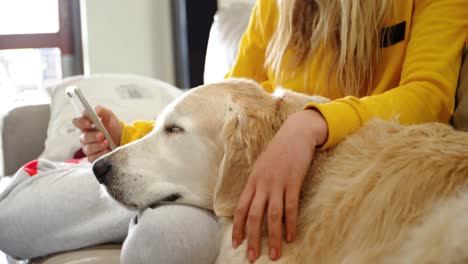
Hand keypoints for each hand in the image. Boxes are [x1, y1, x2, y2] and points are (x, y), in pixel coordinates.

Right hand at [72, 105, 121, 161]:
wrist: (123, 140)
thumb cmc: (114, 129)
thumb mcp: (111, 118)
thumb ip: (103, 112)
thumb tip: (96, 109)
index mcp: (87, 126)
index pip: (77, 122)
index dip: (81, 123)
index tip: (89, 123)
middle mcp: (86, 137)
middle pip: (83, 137)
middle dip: (93, 136)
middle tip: (102, 135)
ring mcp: (89, 148)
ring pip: (87, 148)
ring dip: (98, 145)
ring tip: (107, 143)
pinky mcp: (93, 157)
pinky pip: (92, 157)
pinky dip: (100, 154)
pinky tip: (107, 151)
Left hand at [231, 109, 327, 261]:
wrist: (295, 134)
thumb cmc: (279, 152)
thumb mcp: (262, 167)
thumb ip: (257, 185)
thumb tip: (253, 203)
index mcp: (252, 181)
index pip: (240, 209)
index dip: (237, 228)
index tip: (236, 243)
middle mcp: (262, 184)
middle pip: (254, 216)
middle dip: (252, 238)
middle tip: (251, 257)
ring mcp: (278, 183)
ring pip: (272, 215)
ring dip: (272, 237)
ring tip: (273, 254)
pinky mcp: (293, 181)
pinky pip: (291, 207)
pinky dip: (290, 223)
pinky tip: (290, 237)